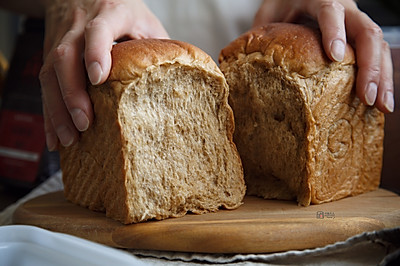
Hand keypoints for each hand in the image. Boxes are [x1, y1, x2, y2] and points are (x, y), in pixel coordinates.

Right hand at [39, 0, 168, 150]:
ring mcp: (60, 40)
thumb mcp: (146, 23)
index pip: (98, 29)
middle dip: (72, 93)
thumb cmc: (126, 14)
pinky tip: (54, 137)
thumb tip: (179, 86)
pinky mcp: (50, 54)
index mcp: (110, 12)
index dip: (95, 51)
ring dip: (57, 110)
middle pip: (65, 57)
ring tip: (69, 140)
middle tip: (85, 124)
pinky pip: (43, 84)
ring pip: (48, 73)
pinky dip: (49, 114)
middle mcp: (78, 25)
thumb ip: (157, 48)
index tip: (98, 78)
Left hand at [253, 0, 393, 113]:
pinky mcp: (359, 38)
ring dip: (382, 76)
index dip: (334, 32)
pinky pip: (377, 54)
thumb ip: (260, 36)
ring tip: (382, 106)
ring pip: (378, 44)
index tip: (335, 56)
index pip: (330, 10)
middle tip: (365, 96)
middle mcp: (343, 9)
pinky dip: (382, 78)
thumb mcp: (267, 17)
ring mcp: (354, 23)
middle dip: (369, 64)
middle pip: (365, 29)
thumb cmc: (280, 10)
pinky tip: (381, 100)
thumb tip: (237, 69)